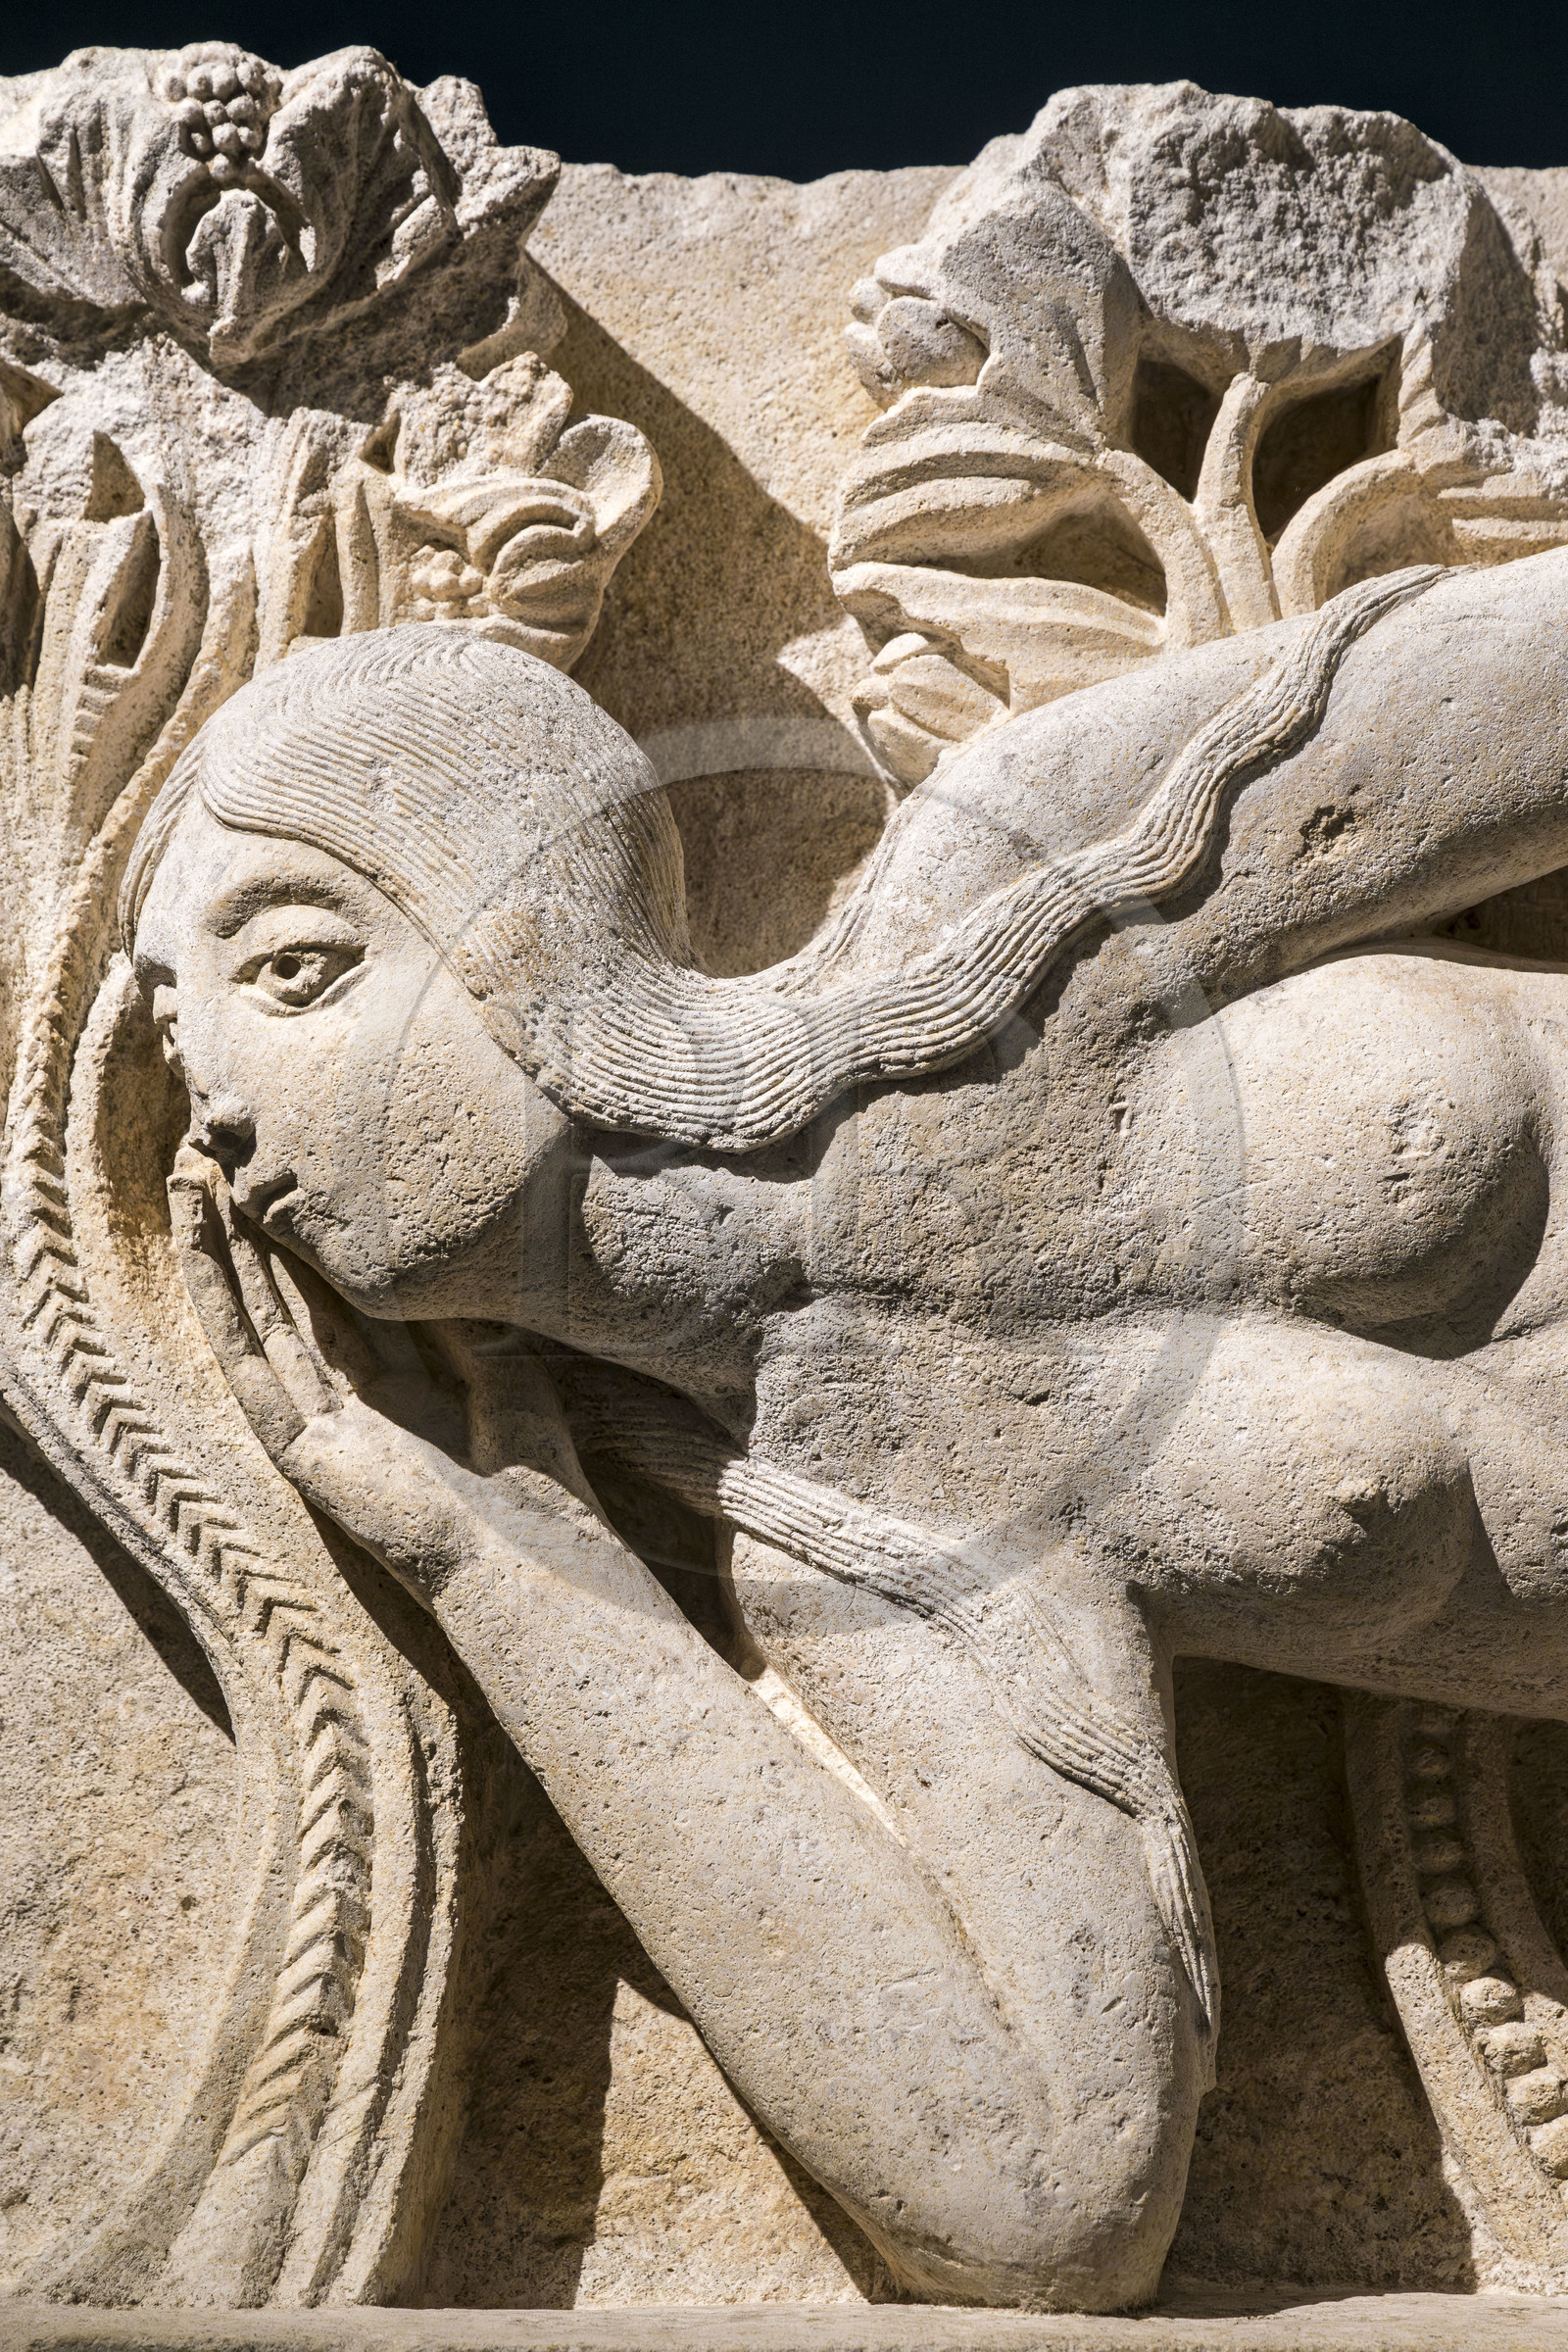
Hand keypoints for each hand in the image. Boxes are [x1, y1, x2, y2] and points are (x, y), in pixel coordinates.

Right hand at [167, 1146, 487, 1597]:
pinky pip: (250, 1363)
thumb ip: (459, 1315)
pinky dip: (220, 1304)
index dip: (319, 1235)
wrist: (531, 1555)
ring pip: (259, 1319)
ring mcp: (321, 1424)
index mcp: (407, 1385)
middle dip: (258, 1230)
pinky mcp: (297, 1449)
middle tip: (226, 1156)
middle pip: (293, 1299)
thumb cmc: (538, 1476)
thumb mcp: (504, 1365)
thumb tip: (434, 1249)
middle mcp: (356, 1401)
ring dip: (222, 1249)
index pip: (349, 1295)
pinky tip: (199, 1249)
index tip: (300, 1167)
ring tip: (192, 1178)